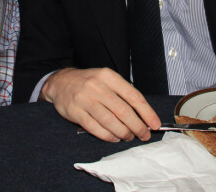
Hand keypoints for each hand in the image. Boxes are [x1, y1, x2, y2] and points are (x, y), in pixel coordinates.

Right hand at [40, 67, 160, 141]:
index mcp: (109, 76)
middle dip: (137, 126)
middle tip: (144, 135)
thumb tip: (142, 113)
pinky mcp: (75, 112)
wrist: (61, 82)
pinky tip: (114, 138)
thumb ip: (122, 93)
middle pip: (123, 111)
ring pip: (110, 121)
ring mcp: (85, 100)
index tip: (154, 123)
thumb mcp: (107, 79)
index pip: (133, 96)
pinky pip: (95, 128)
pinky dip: (107, 136)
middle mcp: (98, 87)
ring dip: (123, 132)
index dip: (146, 112)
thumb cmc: (90, 82)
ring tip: (129, 137)